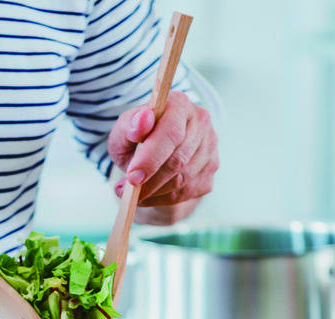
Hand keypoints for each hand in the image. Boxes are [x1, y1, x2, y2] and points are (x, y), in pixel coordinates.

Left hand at [108, 91, 217, 211]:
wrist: (154, 151)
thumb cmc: (136, 138)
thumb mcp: (124, 130)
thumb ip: (129, 125)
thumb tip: (143, 120)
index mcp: (179, 104)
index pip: (171, 133)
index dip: (151, 158)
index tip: (132, 177)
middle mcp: (201, 122)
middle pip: (178, 160)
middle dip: (150, 181)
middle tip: (125, 191)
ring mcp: (210, 147)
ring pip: (183, 180)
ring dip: (154, 192)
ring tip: (133, 194)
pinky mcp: (211, 170)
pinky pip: (187, 193)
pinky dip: (163, 199)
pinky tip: (149, 195)